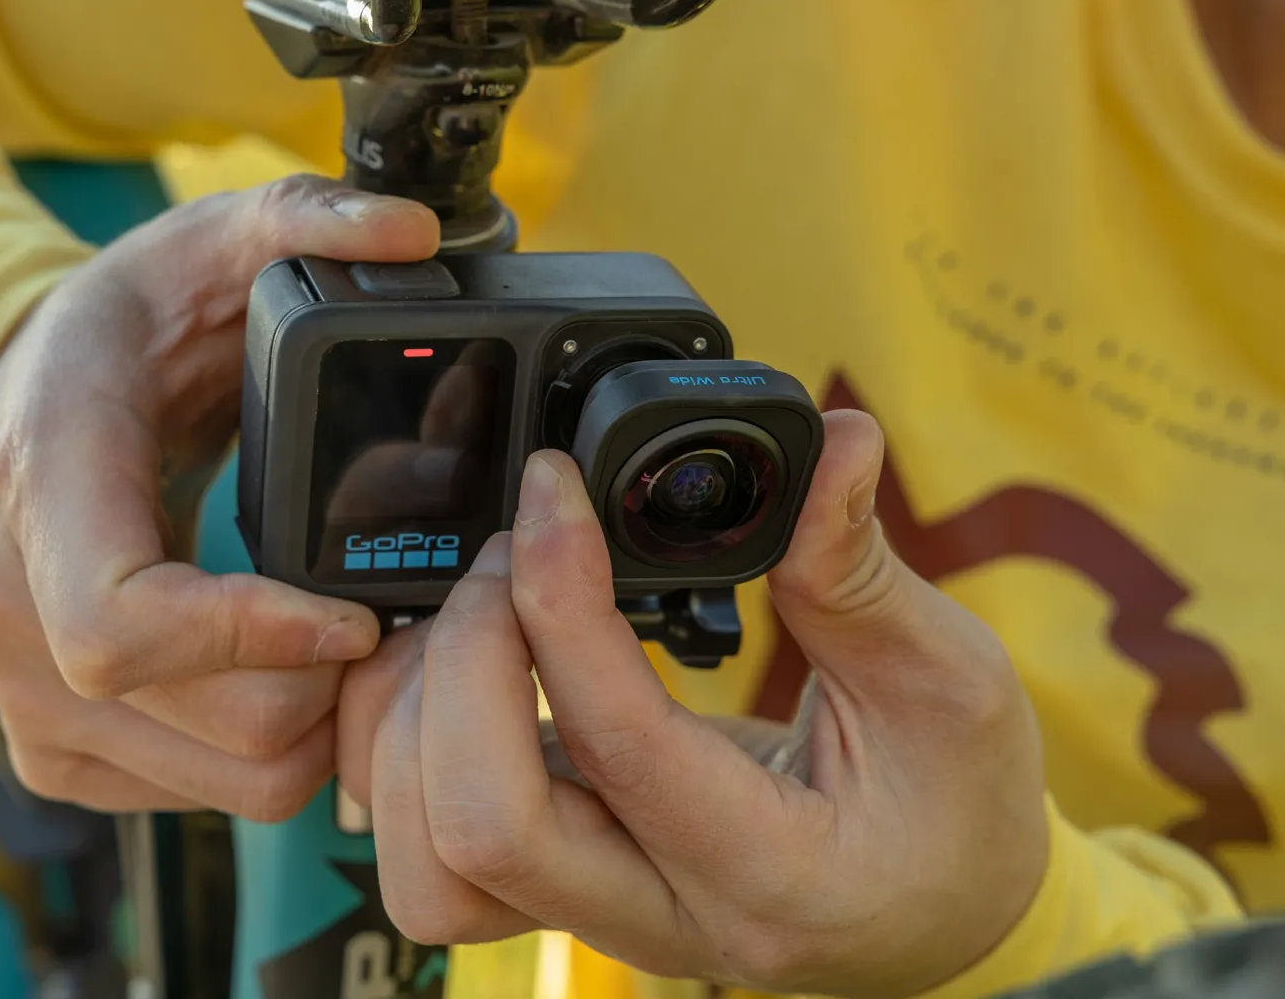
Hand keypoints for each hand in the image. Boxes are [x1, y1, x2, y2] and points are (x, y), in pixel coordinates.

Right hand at [0, 175, 440, 819]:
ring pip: (221, 781)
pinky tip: (284, 678)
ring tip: (348, 646)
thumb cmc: (118, 337)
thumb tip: (411, 232)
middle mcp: (10, 602)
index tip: (352, 611)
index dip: (255, 638)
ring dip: (315, 728)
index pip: (122, 622)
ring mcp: (22, 689)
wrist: (15, 408)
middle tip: (387, 618)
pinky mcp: (51, 748)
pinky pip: (195, 800)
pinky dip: (267, 755)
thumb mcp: (203, 244)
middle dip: (328, 685)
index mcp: (43, 476)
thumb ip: (305, 220)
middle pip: (204, 722)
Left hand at [339, 412, 1048, 996]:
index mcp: (768, 872)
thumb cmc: (957, 811)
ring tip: (481, 614)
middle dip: (464, 666)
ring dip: (414, 721)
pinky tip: (464, 662)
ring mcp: (591, 910)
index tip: (555, 491)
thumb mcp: (950, 684)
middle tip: (509, 560)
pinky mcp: (555, 883)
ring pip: (426, 862)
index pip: (617, 745)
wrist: (947, 921)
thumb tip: (832, 444)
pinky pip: (431, 841)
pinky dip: (409, 743)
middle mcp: (657, 916)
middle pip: (479, 828)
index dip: (561, 598)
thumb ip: (861, 573)